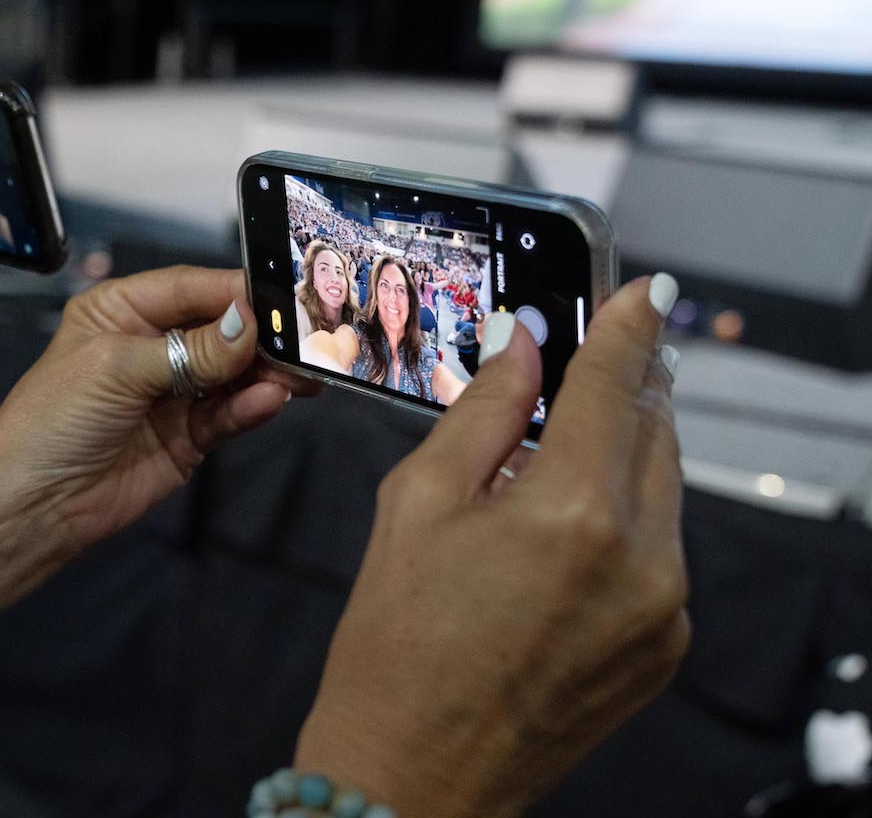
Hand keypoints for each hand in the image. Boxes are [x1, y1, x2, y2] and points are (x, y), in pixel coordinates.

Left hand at [0, 265, 319, 554]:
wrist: (33, 506)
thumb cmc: (53, 422)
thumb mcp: (116, 369)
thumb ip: (188, 349)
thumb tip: (247, 322)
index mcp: (121, 310)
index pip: (191, 288)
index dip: (235, 292)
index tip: (281, 300)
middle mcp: (151, 344)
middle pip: (221, 329)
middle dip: (260, 336)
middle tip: (304, 341)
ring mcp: (173, 391)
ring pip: (234, 373)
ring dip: (265, 374)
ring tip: (297, 377)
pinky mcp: (188, 436)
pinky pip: (229, 414)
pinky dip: (251, 408)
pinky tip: (269, 401)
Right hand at [295, 275, 687, 817]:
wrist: (414, 772)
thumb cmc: (397, 643)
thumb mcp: (416, 504)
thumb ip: (483, 414)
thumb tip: (521, 350)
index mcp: (572, 513)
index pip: (617, 386)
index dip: (629, 328)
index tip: (646, 292)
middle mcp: (642, 559)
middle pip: (655, 431)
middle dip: (624, 388)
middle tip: (585, 362)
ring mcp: (664, 609)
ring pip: (664, 489)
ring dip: (622, 452)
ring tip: (551, 455)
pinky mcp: (665, 645)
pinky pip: (662, 550)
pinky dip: (623, 517)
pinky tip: (562, 527)